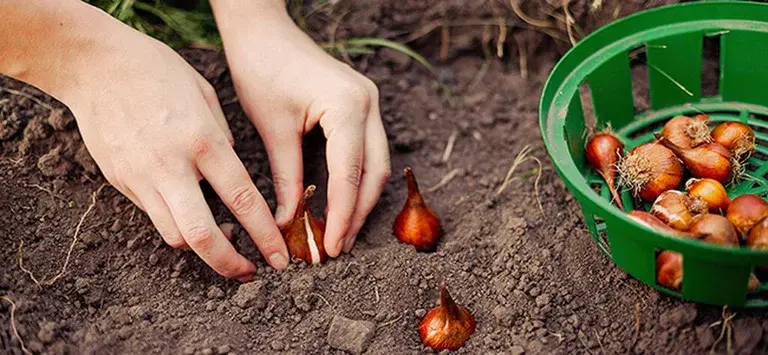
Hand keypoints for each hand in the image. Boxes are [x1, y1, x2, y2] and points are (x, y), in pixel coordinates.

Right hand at [59, 6, 288, 279]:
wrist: (94, 63)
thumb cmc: (157, 70)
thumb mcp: (204, 95)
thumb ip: (222, 139)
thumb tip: (232, 172)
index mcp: (203, 140)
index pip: (242, 199)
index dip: (265, 235)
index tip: (280, 256)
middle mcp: (172, 165)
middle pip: (203, 235)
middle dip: (230, 264)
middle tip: (250, 274)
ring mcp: (141, 176)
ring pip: (174, 235)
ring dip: (202, 248)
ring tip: (223, 248)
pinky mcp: (120, 181)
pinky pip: (153, 215)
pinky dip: (175, 223)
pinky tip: (189, 214)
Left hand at [212, 2, 390, 256]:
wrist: (262, 29)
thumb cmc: (262, 68)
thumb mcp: (273, 129)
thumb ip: (287, 178)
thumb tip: (289, 223)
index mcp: (348, 106)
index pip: (350, 173)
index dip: (341, 215)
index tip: (328, 248)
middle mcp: (368, 104)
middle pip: (374, 173)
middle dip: (356, 214)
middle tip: (335, 249)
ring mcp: (369, 103)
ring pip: (376, 165)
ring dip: (359, 201)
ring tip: (338, 234)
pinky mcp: (361, 106)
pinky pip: (367, 151)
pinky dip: (356, 180)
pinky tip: (341, 203)